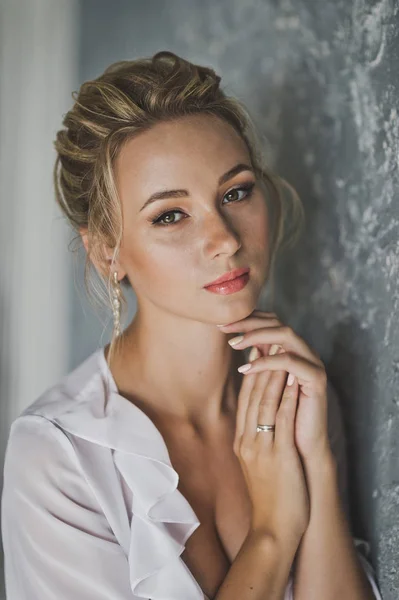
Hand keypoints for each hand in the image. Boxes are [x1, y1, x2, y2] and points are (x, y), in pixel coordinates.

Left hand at [219, 310, 331, 463]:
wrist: (303, 449)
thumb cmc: (281, 420)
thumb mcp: (263, 387)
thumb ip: (257, 364)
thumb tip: (240, 341)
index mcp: (292, 351)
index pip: (270, 322)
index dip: (246, 320)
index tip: (220, 323)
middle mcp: (304, 352)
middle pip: (278, 322)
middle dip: (249, 323)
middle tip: (224, 327)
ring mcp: (313, 362)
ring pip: (285, 335)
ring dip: (256, 337)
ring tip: (233, 344)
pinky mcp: (316, 378)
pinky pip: (290, 361)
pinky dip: (266, 363)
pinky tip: (246, 368)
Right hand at [234, 343, 309, 548]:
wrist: (271, 529)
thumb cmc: (267, 499)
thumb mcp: (252, 466)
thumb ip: (252, 440)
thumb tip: (257, 420)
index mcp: (240, 442)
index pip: (244, 401)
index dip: (251, 374)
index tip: (256, 354)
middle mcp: (246, 440)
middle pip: (251, 396)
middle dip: (260, 366)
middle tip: (265, 342)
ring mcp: (260, 447)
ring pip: (264, 402)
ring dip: (272, 374)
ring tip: (279, 352)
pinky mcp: (278, 454)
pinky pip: (281, 419)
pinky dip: (286, 396)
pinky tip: (292, 379)